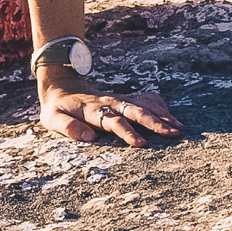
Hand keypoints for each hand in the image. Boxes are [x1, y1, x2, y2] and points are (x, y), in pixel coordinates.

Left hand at [36, 81, 180, 146]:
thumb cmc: (58, 108)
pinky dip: (160, 106)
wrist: (62, 87)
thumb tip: (89, 138)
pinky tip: (172, 117)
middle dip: (154, 122)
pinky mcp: (125, 98)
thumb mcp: (52, 118)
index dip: (127, 132)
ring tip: (179, 129)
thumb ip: (68, 127)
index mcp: (92, 109)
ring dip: (162, 115)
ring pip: (144, 104)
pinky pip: (145, 99)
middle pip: (134, 110)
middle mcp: (109, 102)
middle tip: (172, 134)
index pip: (112, 121)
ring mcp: (119, 98)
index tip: (141, 144)